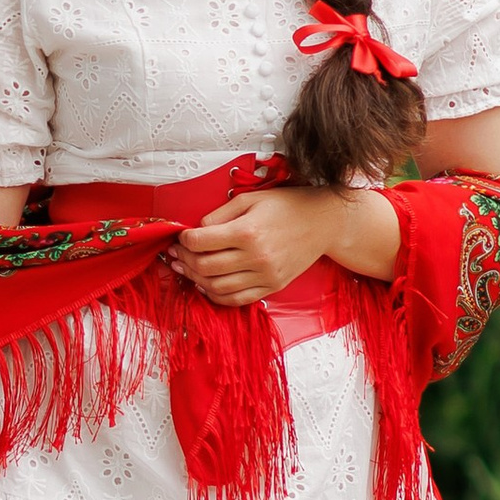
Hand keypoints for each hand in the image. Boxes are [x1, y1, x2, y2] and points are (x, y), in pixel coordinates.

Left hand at [172, 183, 396, 300]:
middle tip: (176, 255)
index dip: (183, 240)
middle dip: (184, 260)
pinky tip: (206, 285)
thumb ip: (220, 215)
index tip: (180, 237)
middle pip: (205, 266)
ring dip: (196, 279)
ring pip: (217, 287)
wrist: (323, 223)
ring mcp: (265, 276)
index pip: (200, 242)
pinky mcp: (272, 287)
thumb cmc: (286, 206)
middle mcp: (256, 257)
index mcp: (247, 232)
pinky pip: (237, 299)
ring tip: (186, 269)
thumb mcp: (250, 199)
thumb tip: (196, 230)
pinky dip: (217, 295)